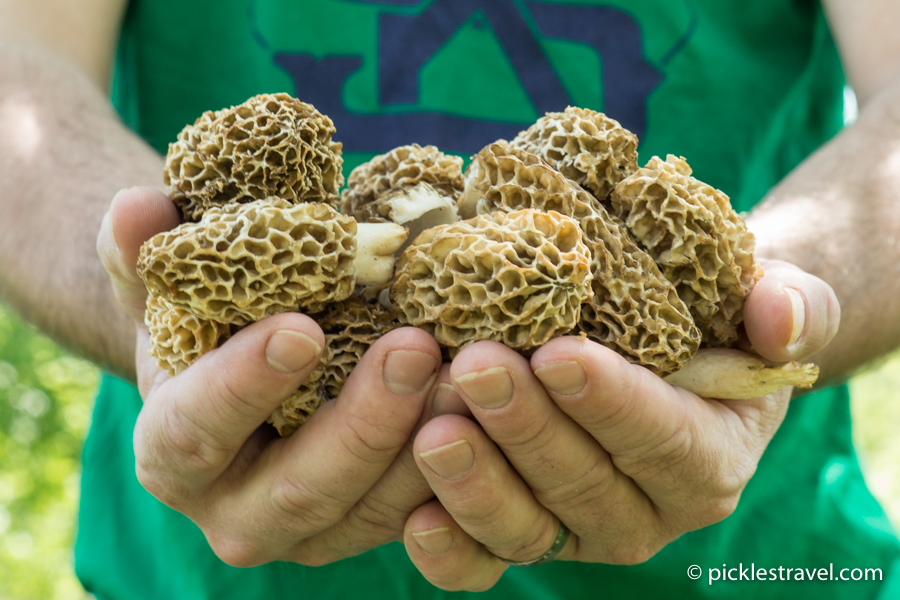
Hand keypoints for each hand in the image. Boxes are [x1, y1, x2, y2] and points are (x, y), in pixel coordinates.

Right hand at [96, 187, 440, 565]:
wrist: (254, 373)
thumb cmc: (210, 324)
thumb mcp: (169, 287)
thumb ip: (143, 252)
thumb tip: (136, 204)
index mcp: (175, 453)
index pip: (196, 432)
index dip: (243, 387)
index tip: (300, 329)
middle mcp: (239, 512)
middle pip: (302, 487)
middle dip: (362, 422)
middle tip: (413, 347)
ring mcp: (315, 531)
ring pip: (374, 509)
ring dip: (428, 447)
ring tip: (473, 373)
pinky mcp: (374, 525)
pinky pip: (423, 514)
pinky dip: (463, 466)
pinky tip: (498, 407)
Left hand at [402, 260, 839, 590]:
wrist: (667, 346)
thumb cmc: (712, 317)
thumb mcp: (766, 299)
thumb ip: (791, 305)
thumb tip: (780, 319)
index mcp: (709, 457)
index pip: (663, 437)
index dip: (612, 401)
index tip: (558, 354)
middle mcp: (648, 510)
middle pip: (584, 483)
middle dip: (528, 429)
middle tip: (476, 368)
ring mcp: (580, 530)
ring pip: (531, 527)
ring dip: (479, 484)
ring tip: (434, 430)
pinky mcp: (528, 532)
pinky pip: (489, 559)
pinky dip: (452, 549)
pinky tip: (416, 519)